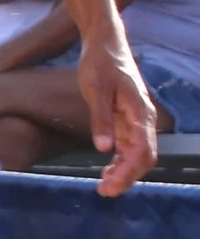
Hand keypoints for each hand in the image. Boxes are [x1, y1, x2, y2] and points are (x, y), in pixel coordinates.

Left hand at [80, 29, 156, 197]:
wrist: (106, 46)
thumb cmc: (100, 64)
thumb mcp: (95, 89)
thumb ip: (100, 119)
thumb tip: (103, 148)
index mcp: (139, 113)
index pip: (141, 150)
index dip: (128, 172)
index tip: (110, 186)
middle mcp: (142, 119)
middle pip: (143, 157)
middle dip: (127, 177)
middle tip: (104, 192)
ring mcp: (136, 120)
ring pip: (137, 154)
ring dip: (124, 172)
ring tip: (104, 186)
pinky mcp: (127, 119)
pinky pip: (129, 146)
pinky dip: (120, 161)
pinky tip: (108, 171)